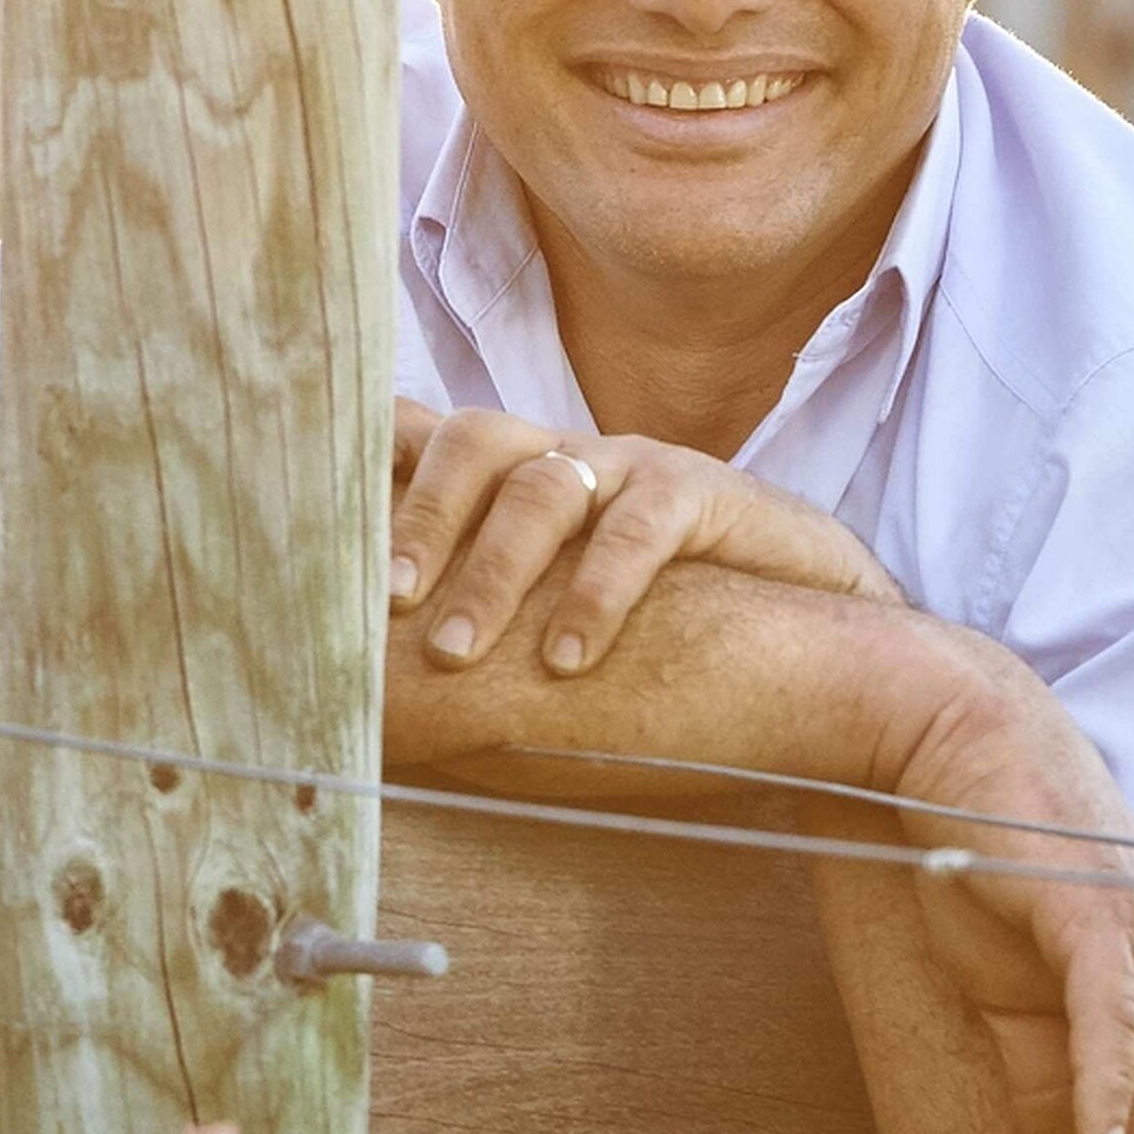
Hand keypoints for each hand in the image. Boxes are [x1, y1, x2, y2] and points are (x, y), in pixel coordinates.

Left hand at [389, 396, 897, 677]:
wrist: (818, 630)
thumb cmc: (666, 632)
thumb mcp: (552, 616)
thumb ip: (474, 622)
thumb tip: (369, 689)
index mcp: (517, 477)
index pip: (426, 444)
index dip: (370, 477)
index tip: (315, 545)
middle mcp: (568, 456)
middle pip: (470, 444)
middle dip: (419, 523)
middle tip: (386, 608)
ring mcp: (634, 468)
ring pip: (544, 486)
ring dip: (491, 572)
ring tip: (456, 652)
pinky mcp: (704, 492)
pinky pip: (640, 526)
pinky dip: (596, 592)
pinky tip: (568, 659)